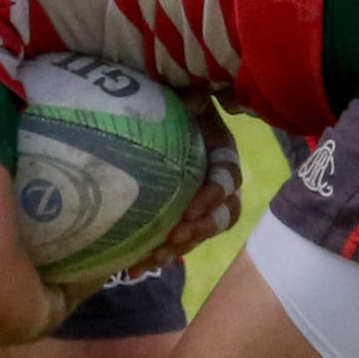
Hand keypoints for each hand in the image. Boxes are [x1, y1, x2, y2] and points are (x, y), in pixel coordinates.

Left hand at [122, 97, 243, 275]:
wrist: (135, 112)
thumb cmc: (158, 96)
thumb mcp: (175, 89)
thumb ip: (188, 94)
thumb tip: (194, 99)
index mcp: (219, 149)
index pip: (227, 177)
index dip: (213, 196)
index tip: (189, 210)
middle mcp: (214, 178)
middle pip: (221, 213)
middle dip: (200, 230)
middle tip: (174, 240)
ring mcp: (197, 199)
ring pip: (198, 233)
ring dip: (178, 249)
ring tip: (152, 260)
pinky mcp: (176, 215)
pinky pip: (173, 240)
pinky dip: (155, 254)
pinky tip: (131, 268)